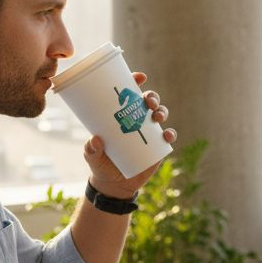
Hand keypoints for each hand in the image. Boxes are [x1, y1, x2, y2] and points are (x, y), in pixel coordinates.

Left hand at [82, 71, 177, 197]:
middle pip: (148, 101)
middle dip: (152, 96)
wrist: (114, 184)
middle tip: (148, 102)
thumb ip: (91, 149)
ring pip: (160, 114)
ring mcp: (148, 132)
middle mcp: (137, 120)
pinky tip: (166, 135)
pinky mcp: (157, 146)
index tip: (140, 77)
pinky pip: (167, 136)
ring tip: (157, 116)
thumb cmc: (101, 164)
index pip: (129, 94)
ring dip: (162, 111)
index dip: (135, 82)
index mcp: (120, 115)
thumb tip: (96, 139)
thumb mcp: (92, 156)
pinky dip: (170, 134)